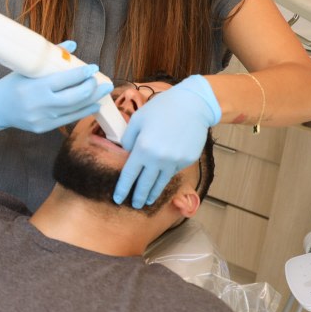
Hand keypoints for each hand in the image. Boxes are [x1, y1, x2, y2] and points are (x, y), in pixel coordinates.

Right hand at [0, 43, 112, 133]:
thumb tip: (72, 45)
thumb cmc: (13, 84)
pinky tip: (93, 105)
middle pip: (74, 97)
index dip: (81, 74)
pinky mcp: (44, 128)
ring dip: (92, 100)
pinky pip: (68, 120)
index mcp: (34, 87)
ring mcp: (42, 118)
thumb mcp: (28, 68)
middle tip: (103, 81)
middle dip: (91, 88)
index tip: (93, 68)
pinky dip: (83, 111)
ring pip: (74, 109)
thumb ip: (50, 57)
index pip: (64, 80)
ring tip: (103, 92)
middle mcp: (39, 104)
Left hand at [113, 75, 220, 208]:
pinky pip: (173, 172)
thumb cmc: (162, 108)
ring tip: (147, 200)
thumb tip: (127, 153)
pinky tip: (162, 179)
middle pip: (145, 184)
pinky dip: (166, 177)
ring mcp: (174, 162)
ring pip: (160, 182)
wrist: (193, 105)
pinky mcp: (187, 161)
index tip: (117, 199)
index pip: (129, 175)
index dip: (123, 189)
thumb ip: (129, 138)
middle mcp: (158, 159)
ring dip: (153, 193)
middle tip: (134, 205)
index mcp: (143, 148)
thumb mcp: (138, 119)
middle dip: (138, 197)